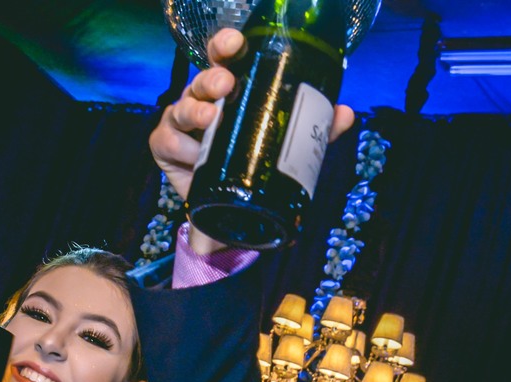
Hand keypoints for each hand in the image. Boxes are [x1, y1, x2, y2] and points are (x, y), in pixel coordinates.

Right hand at [151, 28, 356, 200]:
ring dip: (195, 110)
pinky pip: (168, 140)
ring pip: (181, 107)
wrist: (222, 209)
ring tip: (208, 117)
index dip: (227, 45)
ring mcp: (179, 122)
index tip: (237, 43)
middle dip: (212, 79)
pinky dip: (181, 146)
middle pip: (201, 79)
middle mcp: (201, 99)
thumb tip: (346, 114)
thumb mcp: (283, 147)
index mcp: (228, 91)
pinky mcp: (164, 145)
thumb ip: (313, 132)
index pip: (224, 58)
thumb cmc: (247, 164)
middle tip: (226, 85)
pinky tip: (193, 154)